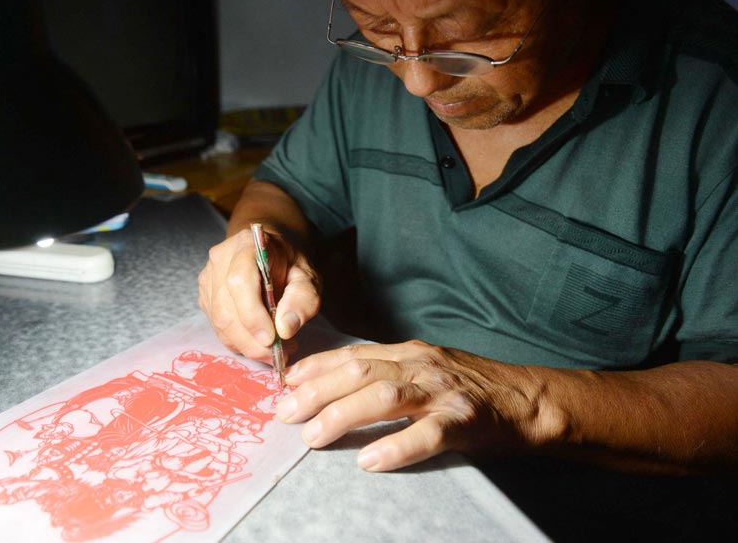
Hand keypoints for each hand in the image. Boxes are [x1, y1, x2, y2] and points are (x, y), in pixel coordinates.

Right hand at [198, 226, 321, 362]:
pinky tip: (258, 343)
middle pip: (226, 309)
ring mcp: (208, 279)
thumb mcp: (308, 277)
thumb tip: (285, 329)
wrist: (271, 255)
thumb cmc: (289, 265)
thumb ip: (303, 300)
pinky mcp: (205, 297)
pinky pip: (217, 327)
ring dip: (246, 345)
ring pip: (219, 323)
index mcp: (246, 245)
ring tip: (274, 351)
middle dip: (251, 340)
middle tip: (279, 355)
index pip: (239, 281)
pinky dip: (238, 342)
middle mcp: (220, 260)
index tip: (272, 339)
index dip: (252, 314)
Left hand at [275, 341, 551, 470]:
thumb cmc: (471, 387)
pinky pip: (426, 433)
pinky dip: (395, 447)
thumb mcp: (426, 367)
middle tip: (286, 413)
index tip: (286, 382)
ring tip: (314, 436)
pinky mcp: (464, 420)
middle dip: (317, 392)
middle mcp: (422, 365)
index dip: (316, 368)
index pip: (354, 355)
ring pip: (385, 397)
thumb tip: (338, 383)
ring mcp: (443, 392)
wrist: (529, 399)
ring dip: (343, 415)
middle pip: (360, 373)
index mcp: (410, 353)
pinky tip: (369, 461)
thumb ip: (387, 372)